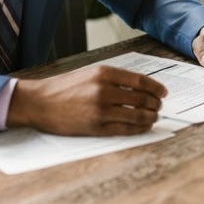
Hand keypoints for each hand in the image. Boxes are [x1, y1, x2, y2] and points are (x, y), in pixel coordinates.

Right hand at [7, 65, 166, 135]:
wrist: (39, 102)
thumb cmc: (65, 87)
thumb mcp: (90, 73)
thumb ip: (115, 78)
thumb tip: (141, 86)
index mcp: (104, 73)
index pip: (141, 81)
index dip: (156, 88)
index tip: (164, 92)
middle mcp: (104, 90)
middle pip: (142, 99)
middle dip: (155, 104)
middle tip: (160, 106)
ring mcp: (101, 110)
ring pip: (137, 115)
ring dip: (150, 117)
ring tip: (154, 117)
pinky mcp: (96, 127)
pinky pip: (125, 129)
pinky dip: (139, 128)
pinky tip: (144, 126)